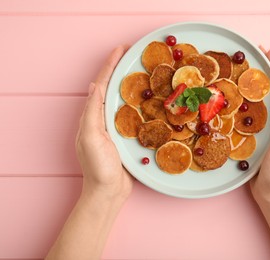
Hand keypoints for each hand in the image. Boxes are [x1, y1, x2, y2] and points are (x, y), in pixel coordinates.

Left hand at [76, 45, 132, 200]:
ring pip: (125, 100)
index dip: (110, 65)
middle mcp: (103, 118)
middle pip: (113, 88)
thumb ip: (92, 112)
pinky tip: (151, 100)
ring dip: (133, 85)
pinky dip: (141, 104)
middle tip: (136, 56)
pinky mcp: (127, 137)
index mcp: (93, 116)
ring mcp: (115, 128)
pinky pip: (134, 115)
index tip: (122, 49)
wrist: (108, 192)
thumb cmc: (98, 167)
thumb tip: (94, 85)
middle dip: (122, 70)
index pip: (101, 84)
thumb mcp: (90, 137)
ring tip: (145, 72)